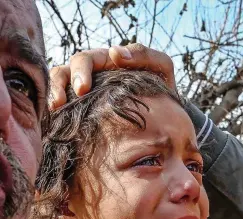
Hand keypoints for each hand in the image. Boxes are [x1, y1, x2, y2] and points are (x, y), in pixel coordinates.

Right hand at [49, 44, 175, 108]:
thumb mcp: (161, 67)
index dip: (81, 71)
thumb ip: (145, 55)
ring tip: (56, 108)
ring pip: (59, 84)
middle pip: (66, 71)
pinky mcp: (82, 108)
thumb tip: (115, 52)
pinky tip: (57, 120)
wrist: (167, 116)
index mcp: (107, 62)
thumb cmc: (162, 88)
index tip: (83, 89)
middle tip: (67, 102)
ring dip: (54, 93)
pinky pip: (63, 105)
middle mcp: (92, 73)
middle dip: (64, 84)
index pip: (86, 59)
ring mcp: (86, 91)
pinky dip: (56, 110)